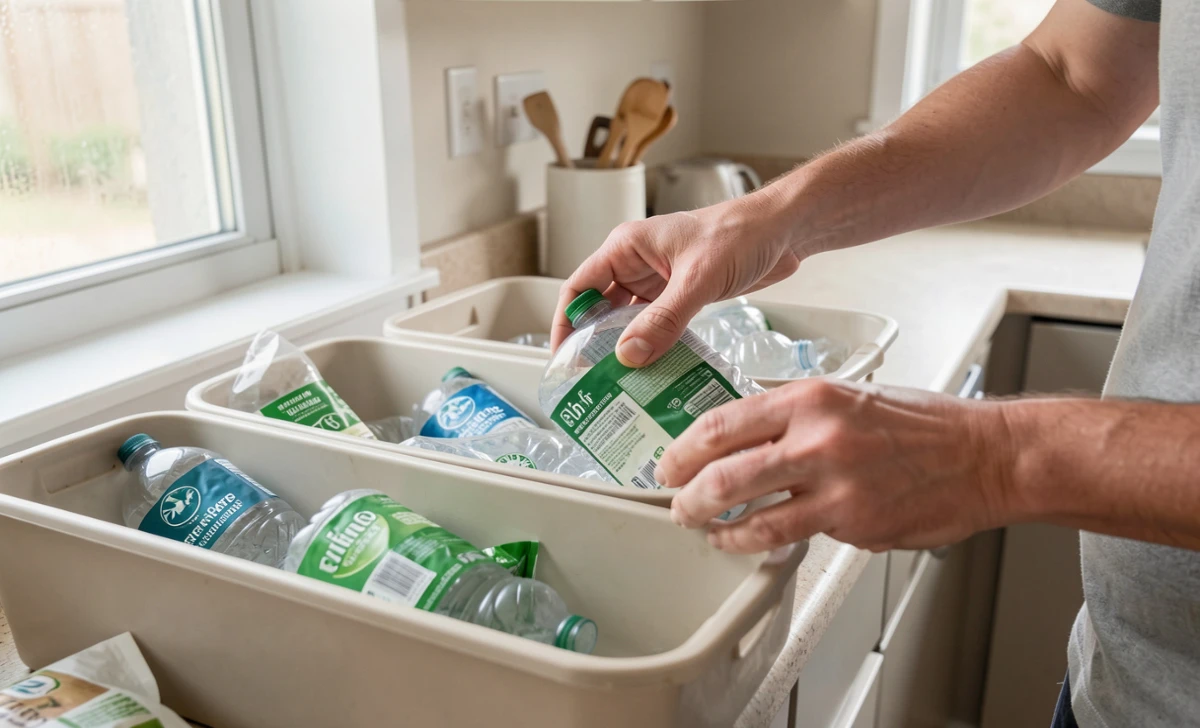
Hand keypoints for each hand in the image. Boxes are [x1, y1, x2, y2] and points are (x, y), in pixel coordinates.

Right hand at [550, 192, 800, 365]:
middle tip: (591, 382)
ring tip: (620, 385)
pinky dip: (653, 347)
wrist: (785, 230)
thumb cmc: (741, 234)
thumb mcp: (698, 279)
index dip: (566, 323)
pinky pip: (656, 327)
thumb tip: (628, 356)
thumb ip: (664, 319)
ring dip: (626, 349)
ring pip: (628, 321)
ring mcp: (658, 282)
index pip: (579, 287)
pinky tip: (653, 372)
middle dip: (593, 344)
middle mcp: (636, 264)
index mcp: (626, 248)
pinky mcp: (680, 296)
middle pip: (600, 309)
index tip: (563, 358)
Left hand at [657, 379, 1017, 553]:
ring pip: (747, 515)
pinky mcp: (852, 525)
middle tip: (676, 503)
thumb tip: (743, 434)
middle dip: (686, 496)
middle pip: (722, 473)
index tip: (670, 463)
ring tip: (704, 529)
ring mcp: (834, 486)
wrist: (984, 456)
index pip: (722, 422)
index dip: (684, 449)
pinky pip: (789, 538)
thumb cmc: (923, 425)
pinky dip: (758, 543)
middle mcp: (817, 438)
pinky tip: (748, 541)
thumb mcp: (849, 396)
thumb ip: (794, 413)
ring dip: (714, 528)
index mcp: (811, 398)